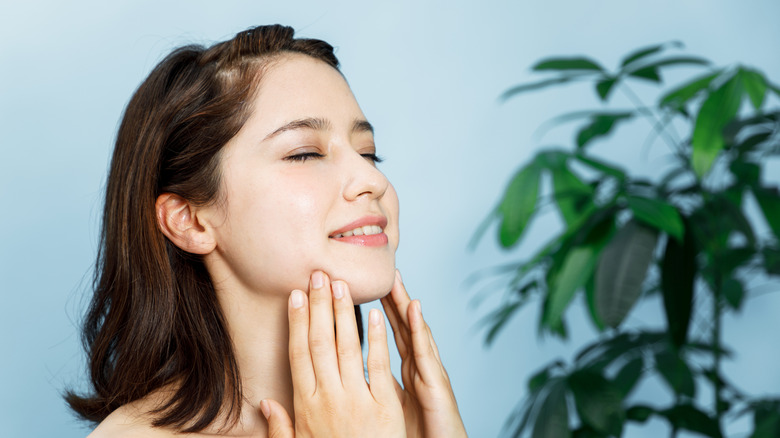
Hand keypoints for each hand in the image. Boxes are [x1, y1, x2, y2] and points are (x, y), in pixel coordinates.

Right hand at [262, 271, 405, 437]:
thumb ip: (281, 427)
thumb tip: (266, 403)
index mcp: (307, 406)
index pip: (299, 354)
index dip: (297, 322)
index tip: (297, 296)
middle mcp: (329, 398)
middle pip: (320, 342)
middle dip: (319, 306)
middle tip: (320, 275)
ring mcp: (357, 401)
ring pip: (346, 348)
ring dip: (343, 313)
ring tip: (341, 286)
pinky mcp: (384, 406)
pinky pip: (378, 367)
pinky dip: (376, 339)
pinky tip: (374, 316)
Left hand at [381, 270, 467, 437]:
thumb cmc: (414, 435)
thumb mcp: (389, 407)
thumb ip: (376, 384)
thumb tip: (353, 370)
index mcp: (409, 371)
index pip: (391, 333)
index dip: (381, 310)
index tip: (365, 287)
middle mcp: (420, 368)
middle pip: (404, 326)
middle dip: (393, 298)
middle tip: (381, 269)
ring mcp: (431, 374)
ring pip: (416, 333)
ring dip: (406, 305)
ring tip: (396, 279)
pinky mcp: (437, 386)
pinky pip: (426, 354)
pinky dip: (420, 330)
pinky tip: (414, 310)